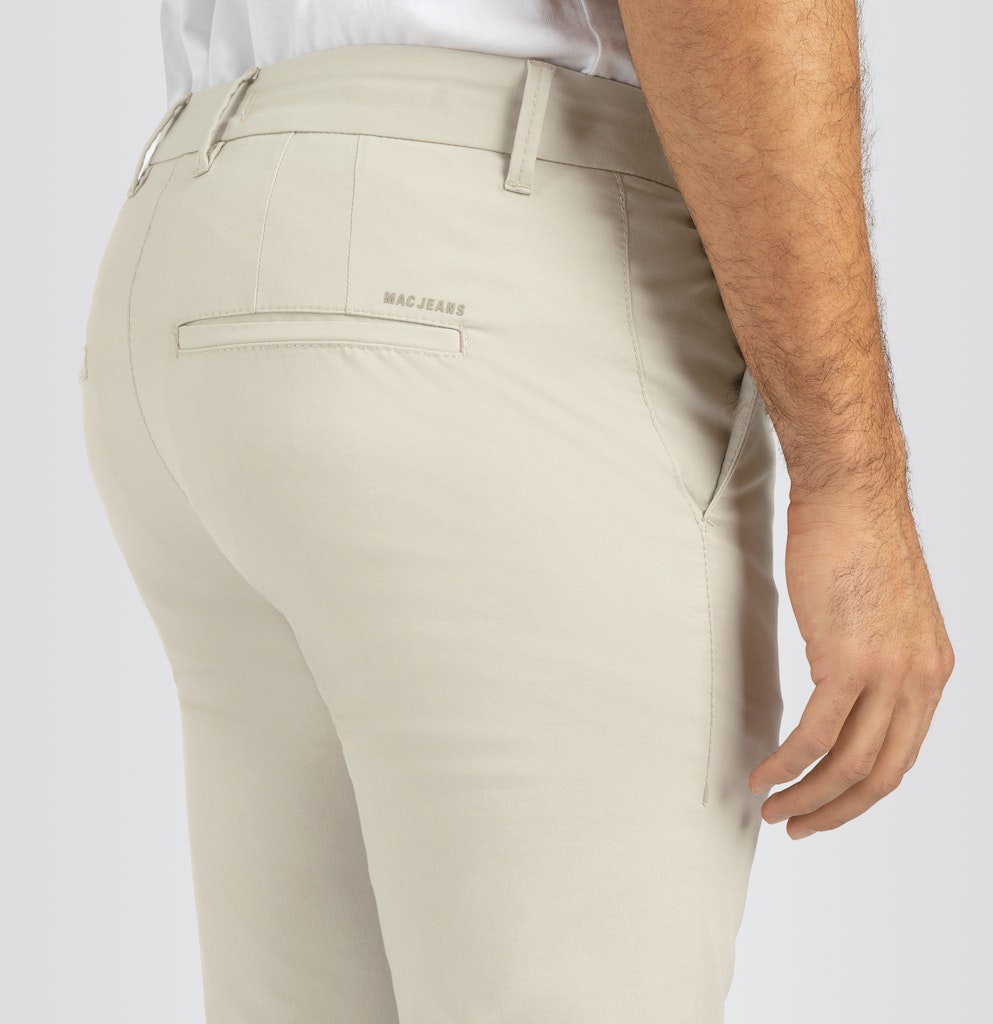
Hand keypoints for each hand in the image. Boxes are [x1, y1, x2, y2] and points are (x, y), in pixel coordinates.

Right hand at [748, 482, 953, 839]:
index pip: (903, 754)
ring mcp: (888, 672)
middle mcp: (921, 679)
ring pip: (850, 764)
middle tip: (796, 825)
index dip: (862, 793)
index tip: (826, 804)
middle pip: (882, 774)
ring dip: (807, 797)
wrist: (851, 495)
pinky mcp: (849, 660)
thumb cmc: (856, 540)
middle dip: (836, 811)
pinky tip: (765, 774)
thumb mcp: (881, 611)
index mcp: (931, 671)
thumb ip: (871, 655)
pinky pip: (817, 734)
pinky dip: (787, 764)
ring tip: (773, 808)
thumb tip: (839, 681)